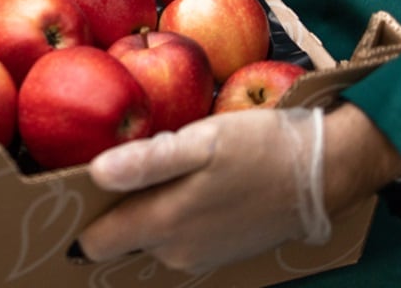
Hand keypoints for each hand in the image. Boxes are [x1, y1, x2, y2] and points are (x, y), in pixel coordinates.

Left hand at [77, 103, 400, 274]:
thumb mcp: (202, 142)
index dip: (80, 214)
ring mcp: (199, 257)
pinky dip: (175, 213)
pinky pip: (179, 236)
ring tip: (162, 167)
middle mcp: (176, 252)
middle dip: (116, 206)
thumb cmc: (259, 148)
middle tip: (126, 163)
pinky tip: (190, 182)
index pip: (95, 242)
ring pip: (150, 236)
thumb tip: (95, 173)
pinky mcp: (220, 253)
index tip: (76, 185)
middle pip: (121, 237)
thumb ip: (147, 161)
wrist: (323, 172)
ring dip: (148, 208)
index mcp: (163, 225)